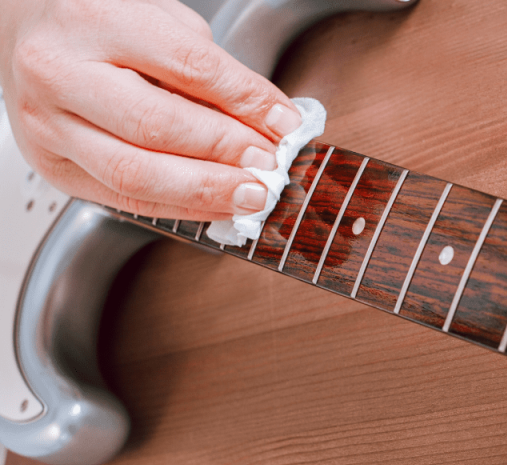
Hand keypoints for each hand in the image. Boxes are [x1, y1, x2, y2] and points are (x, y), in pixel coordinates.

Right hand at [0, 0, 304, 219]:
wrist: (25, 33)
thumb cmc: (100, 22)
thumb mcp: (160, 21)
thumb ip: (210, 69)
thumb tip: (268, 121)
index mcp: (92, 18)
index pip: (188, 66)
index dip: (246, 101)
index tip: (285, 124)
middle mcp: (58, 71)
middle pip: (157, 127)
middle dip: (226, 152)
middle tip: (270, 165)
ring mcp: (47, 124)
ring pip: (135, 174)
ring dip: (206, 192)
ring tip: (251, 193)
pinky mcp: (51, 167)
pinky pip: (122, 199)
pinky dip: (180, 208)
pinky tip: (216, 206)